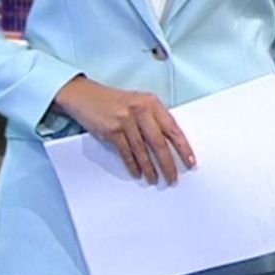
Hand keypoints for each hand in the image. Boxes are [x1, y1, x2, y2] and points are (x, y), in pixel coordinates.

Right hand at [53, 75, 195, 184]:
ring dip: (150, 168)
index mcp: (151, 102)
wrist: (85, 95)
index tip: (190, 161)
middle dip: (168, 163)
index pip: (173, 127)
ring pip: (143, 150)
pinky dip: (133, 165)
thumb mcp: (137, 103)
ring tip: (155, 179)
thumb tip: (169, 143)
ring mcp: (125, 120)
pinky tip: (138, 172)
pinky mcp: (112, 130)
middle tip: (173, 177)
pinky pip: (126, 153)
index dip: (183, 147)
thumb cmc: (114, 101)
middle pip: (159, 142)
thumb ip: (153, 118)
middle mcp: (140, 109)